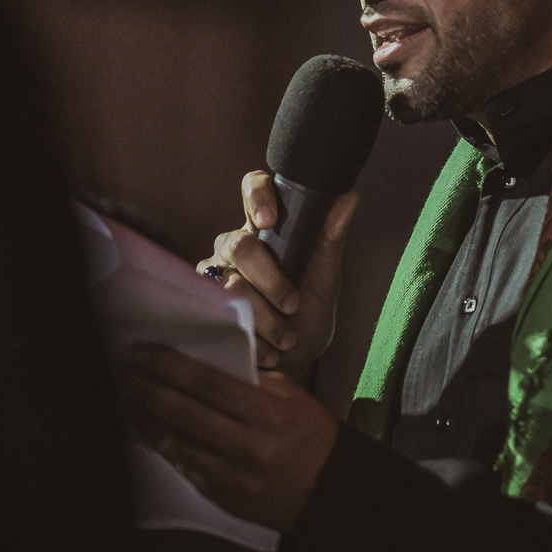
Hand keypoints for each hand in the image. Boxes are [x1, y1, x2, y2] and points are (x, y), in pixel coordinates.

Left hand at [125, 344, 338, 532]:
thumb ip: (252, 382)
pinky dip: (166, 447)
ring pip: (177, 443)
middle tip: (126, 371)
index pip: (207, 383)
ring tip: (128, 400)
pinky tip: (152, 431)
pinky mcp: (223, 497)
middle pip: (184, 412)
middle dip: (149, 388)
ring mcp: (232, 475)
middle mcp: (246, 445)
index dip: (169, 366)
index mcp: (266, 413)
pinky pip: (185, 468)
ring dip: (147, 419)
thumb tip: (209, 363)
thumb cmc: (312, 436)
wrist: (327, 493)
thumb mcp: (292, 397)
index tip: (143, 352)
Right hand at [197, 171, 357, 385]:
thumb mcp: (326, 279)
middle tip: (292, 306)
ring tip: (286, 338)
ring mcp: (215, 272)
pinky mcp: (202, 304)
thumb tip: (349, 196)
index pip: (255, 187)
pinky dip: (252, 337)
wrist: (292, 363)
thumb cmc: (309, 314)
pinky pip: (219, 314)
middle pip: (240, 245)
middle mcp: (236, 244)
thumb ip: (331, 239)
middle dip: (271, 282)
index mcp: (267, 228)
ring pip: (231, 285)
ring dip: (266, 319)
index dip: (257, 195)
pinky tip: (268, 350)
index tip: (269, 220)